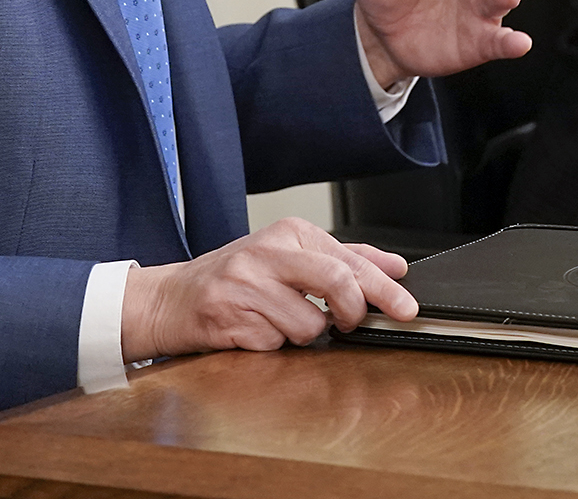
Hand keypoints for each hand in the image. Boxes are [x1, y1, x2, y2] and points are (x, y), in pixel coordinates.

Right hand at [120, 217, 414, 360]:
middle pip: (336, 283)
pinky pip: (275, 344)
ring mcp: (245, 285)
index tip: (406, 307)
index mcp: (289, 232)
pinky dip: (272, 344)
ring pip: (308, 326)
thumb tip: (395, 267)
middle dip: (353, 312)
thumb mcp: (290, 256)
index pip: (349, 261)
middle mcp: (267, 253)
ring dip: (302, 334)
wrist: (171, 298)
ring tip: (278, 320)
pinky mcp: (228, 318)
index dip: (383, 288)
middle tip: (351, 323)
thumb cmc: (236, 277)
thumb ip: (344, 259)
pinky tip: (253, 329)